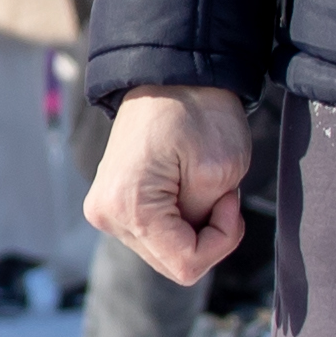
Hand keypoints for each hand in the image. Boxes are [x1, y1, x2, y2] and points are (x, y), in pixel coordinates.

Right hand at [86, 86, 249, 287]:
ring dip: (194, 227)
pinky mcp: (113, 202)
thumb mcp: (220, 172)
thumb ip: (204, 222)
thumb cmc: (198, 110)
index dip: (221, 241)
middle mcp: (106, 215)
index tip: (230, 199)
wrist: (171, 73)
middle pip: (173, 262)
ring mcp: (105, 209)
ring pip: (165, 250)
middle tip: (221, 193)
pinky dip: (180, 219)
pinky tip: (185, 188)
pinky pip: (155, 232)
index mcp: (128, 208)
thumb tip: (192, 244)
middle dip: (207, 235)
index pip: (186, 264)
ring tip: (201, 185)